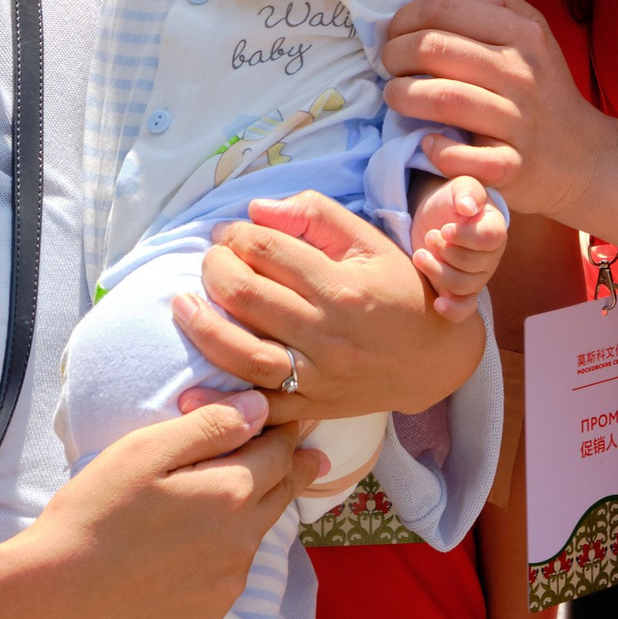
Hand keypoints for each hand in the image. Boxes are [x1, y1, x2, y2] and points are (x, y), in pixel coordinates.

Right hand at [30, 394, 316, 618]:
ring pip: (259, 530)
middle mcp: (243, 539)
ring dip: (254, 508)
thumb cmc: (98, 508)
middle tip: (307, 453)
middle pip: (282, 492)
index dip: (285, 430)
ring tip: (233, 493)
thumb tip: (261, 407)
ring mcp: (230, 579)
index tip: (288, 419)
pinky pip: (236, 567)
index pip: (281, 451)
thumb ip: (212, 426)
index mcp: (232, 492)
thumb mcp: (148, 448)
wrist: (62, 587)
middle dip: (289, 467)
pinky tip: (199, 539)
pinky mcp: (213, 607)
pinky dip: (230, 548)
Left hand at [173, 190, 485, 426]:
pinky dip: (222, 401)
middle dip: (214, 270)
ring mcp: (319, 375)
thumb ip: (316, 217)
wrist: (435, 358)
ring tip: (182, 305)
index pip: (269, 251)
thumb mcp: (370, 243)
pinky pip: (261, 408)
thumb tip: (257, 210)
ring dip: (202, 327)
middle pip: (247, 297)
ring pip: (244, 353)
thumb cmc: (400, 290)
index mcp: (342, 286)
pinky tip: (189, 390)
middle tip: (211, 260)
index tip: (228, 232)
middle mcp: (327, 332)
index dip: (236, 236)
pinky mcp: (313, 406)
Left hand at [382, 0, 612, 224]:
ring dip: (401, 95)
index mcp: (524, 33)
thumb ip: (499, 3)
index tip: (395, 33)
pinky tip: (426, 141)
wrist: (585, 158)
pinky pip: (458, 155)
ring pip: (440, 98)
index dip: (405, 17)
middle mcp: (522, 74)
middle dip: (394, 54)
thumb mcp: (535, 34)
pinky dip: (433, 148)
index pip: (445, 8)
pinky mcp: (510, 167)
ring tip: (394, 96)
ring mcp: (517, 122)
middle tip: (388, 65)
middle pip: (434, 48)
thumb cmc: (545, 91)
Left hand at [408, 169, 507, 320]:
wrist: (434, 215)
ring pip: (462, 286)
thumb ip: (466, 192)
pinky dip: (454, 310)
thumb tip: (468, 207)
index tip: (444, 229)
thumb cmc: (450, 199)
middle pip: (473, 265)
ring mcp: (477, 276)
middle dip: (445, 252)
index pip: (489, 239)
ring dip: (437, 271)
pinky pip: (465, 308)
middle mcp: (491, 256)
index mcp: (495, 228)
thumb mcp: (458, 186)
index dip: (465, 237)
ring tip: (419, 255)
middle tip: (430, 236)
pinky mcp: (461, 290)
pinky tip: (438, 304)